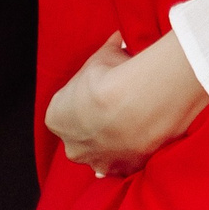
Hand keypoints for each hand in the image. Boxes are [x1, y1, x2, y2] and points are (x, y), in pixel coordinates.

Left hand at [44, 30, 208, 176]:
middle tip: (125, 102)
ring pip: (106, 151)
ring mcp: (98, 160)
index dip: (90, 94)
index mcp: (57, 117)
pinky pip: (128, 160)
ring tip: (142, 116)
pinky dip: (138, 148)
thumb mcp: (107, 53)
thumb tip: (119, 41)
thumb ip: (108, 52)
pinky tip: (151, 130)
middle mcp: (72, 146)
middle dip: (101, 122)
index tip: (108, 85)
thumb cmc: (115, 76)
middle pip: (85, 134)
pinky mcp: (125, 168)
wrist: (139, 101)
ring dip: (119, 138)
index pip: (68, 107)